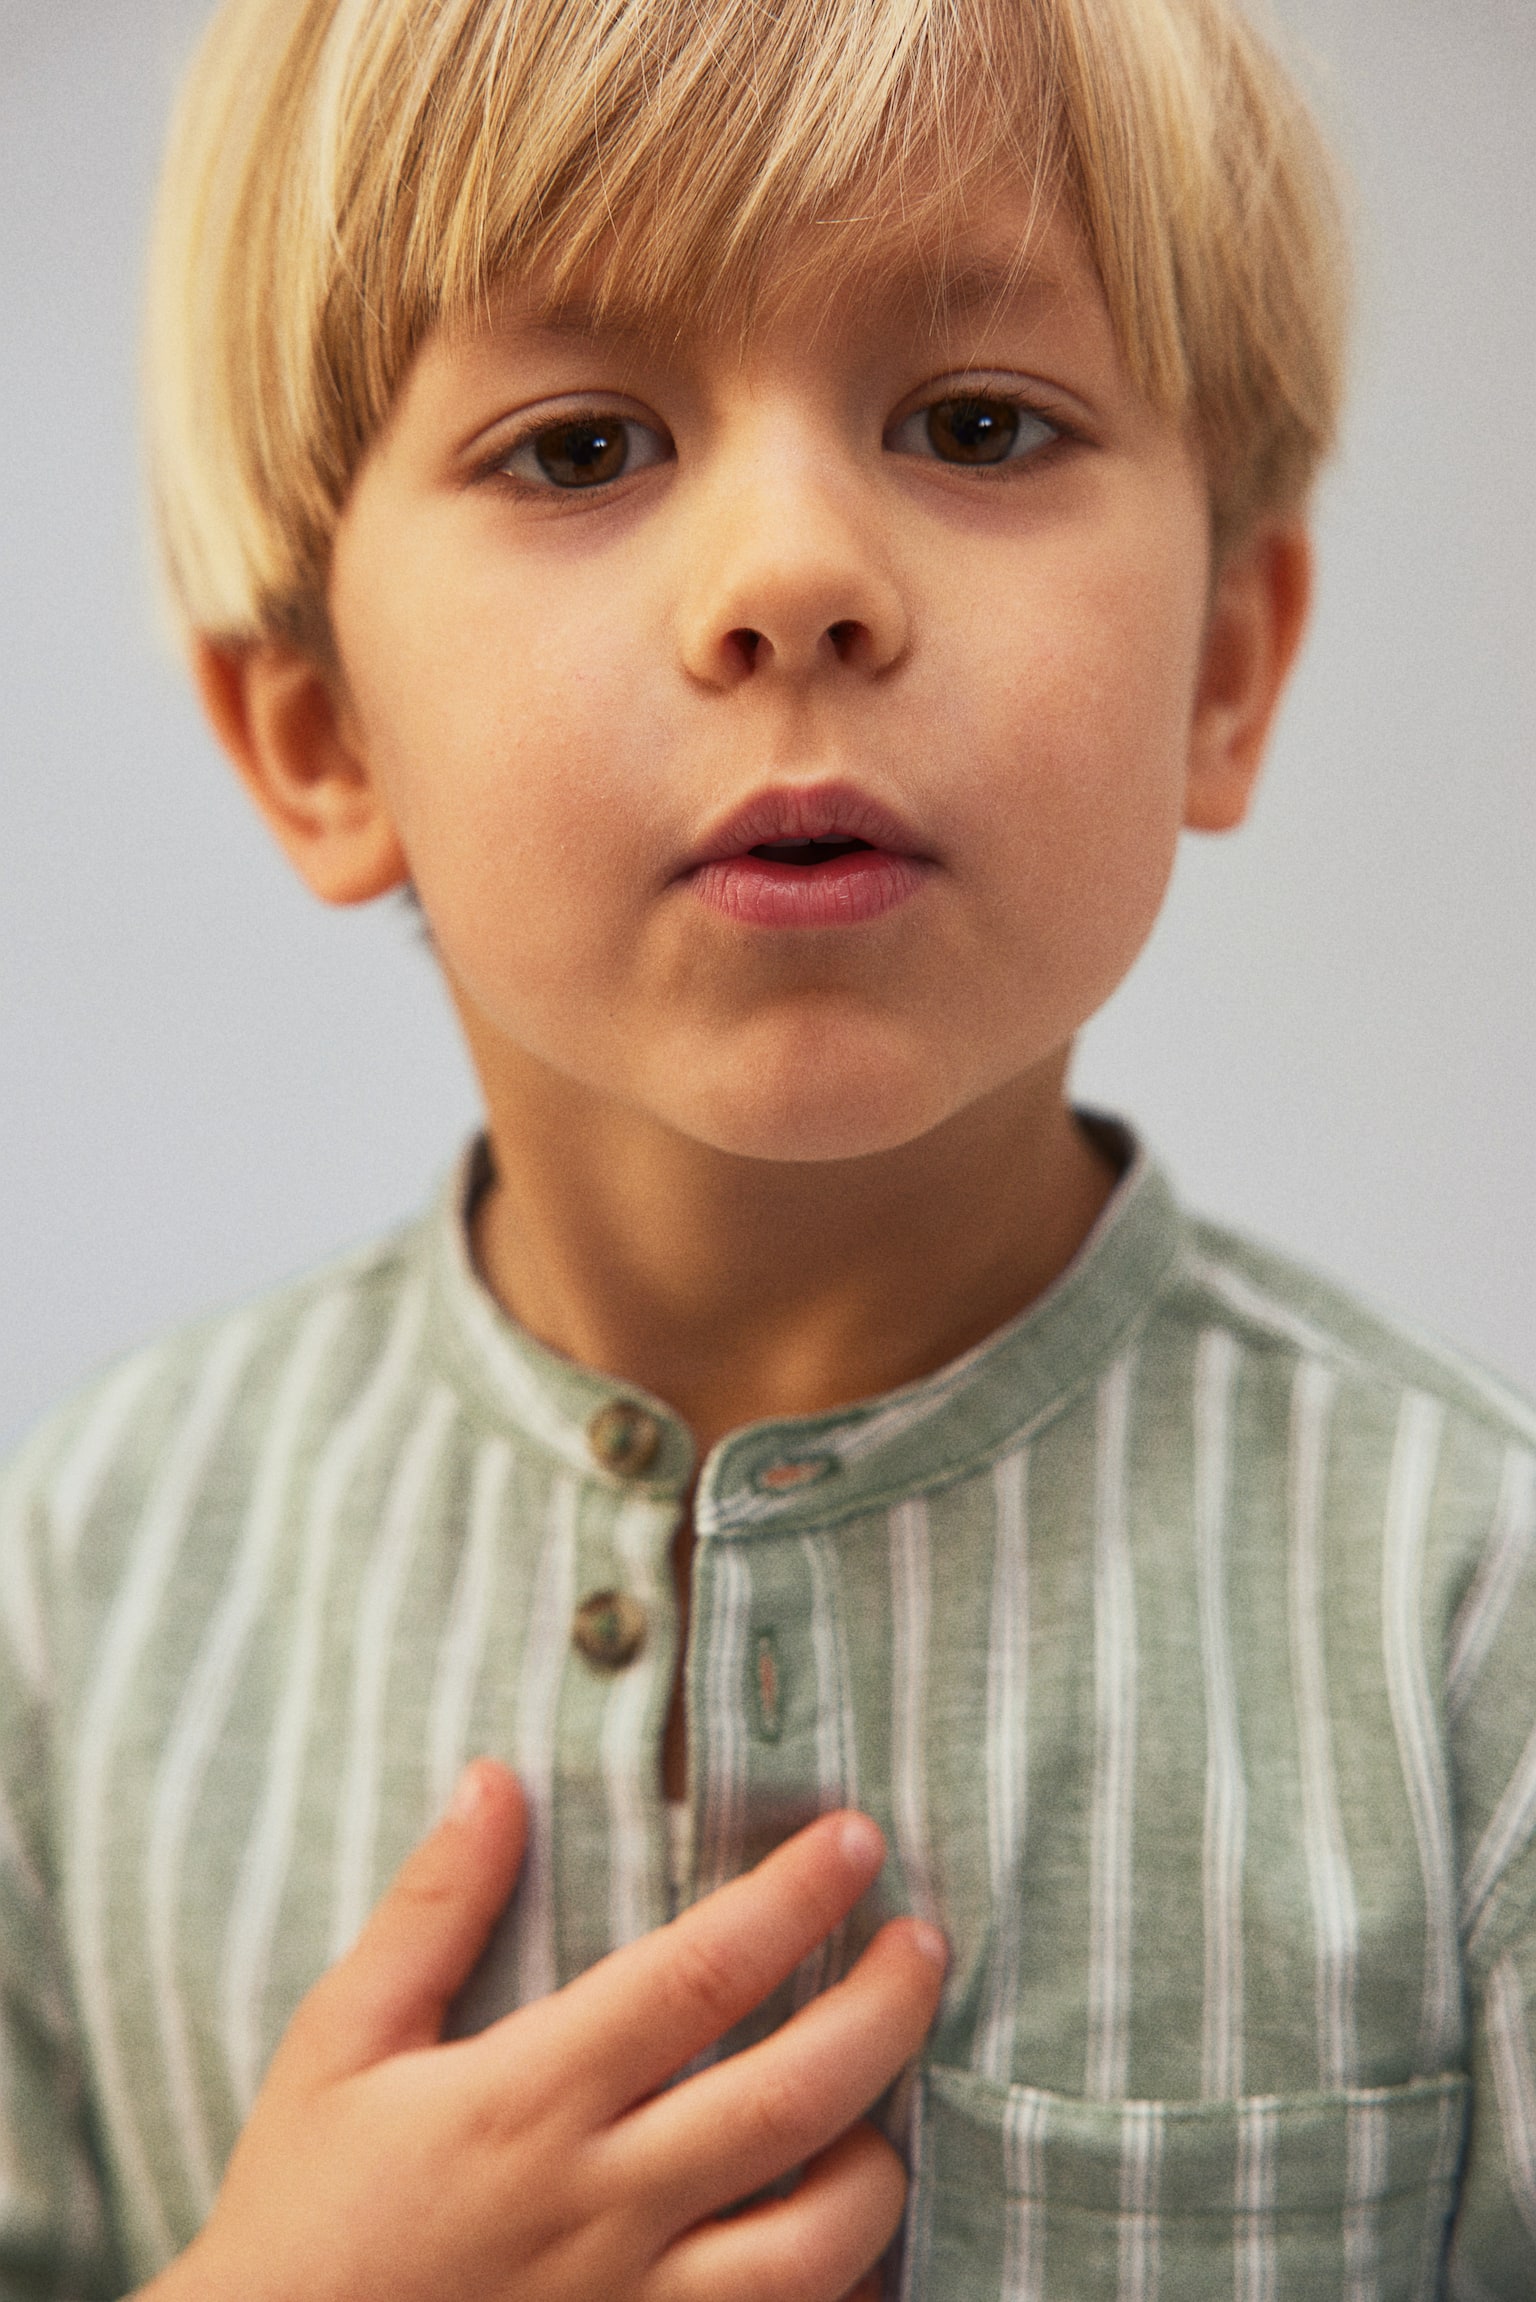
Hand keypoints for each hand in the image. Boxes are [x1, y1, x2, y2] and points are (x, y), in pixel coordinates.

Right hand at [145, 1761, 945, 2301]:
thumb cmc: (300, 2215)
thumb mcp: (337, 2046)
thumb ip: (428, 1913)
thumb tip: (496, 1780)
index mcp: (529, 2099)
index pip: (699, 1975)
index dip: (792, 1898)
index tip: (856, 1838)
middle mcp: (602, 2204)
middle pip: (791, 2096)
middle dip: (882, 2008)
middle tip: (925, 1942)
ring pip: (818, 2242)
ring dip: (879, 2161)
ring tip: (888, 2099)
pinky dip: (846, 2287)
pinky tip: (857, 2241)